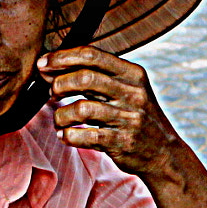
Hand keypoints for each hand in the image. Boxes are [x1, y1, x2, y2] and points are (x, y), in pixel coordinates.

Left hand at [36, 45, 185, 180]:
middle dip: (59, 84)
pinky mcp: (122, 142)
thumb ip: (94, 77)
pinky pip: (86, 136)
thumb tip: (49, 68)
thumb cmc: (134, 116)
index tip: (43, 64)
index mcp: (132, 73)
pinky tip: (65, 136)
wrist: (164, 153)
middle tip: (52, 93)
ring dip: (61, 115)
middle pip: (85, 77)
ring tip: (59, 121)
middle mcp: (133, 93)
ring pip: (82, 108)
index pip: (92, 55)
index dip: (62, 57)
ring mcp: (129, 118)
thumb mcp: (126, 89)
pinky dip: (68, 136)